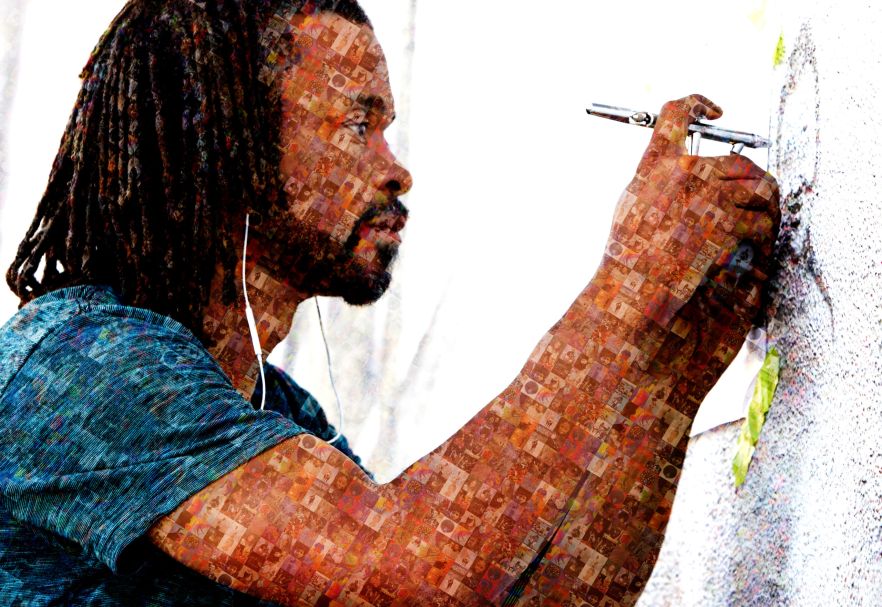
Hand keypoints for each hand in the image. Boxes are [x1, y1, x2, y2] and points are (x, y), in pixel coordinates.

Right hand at [603, 94, 779, 328]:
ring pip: (758, 186)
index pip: (676, 112)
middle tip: (755, 195)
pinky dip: (762, 235)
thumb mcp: (631, 203)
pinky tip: (753, 246)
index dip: (698, 103)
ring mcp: (707, 194)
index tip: (714, 111)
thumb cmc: (629, 253)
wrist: (636, 284)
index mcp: (656, 164)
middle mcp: (684, 171)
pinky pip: (760, 220)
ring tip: (760, 221)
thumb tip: (681, 168)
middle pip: (736, 158)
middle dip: (751, 177)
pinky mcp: (725, 221)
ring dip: (764, 206)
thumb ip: (656, 178)